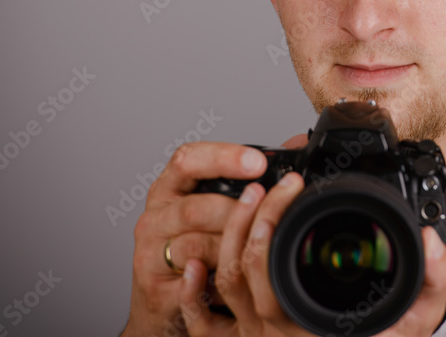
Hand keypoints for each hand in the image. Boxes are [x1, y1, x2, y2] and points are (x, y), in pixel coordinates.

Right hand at [119, 141, 267, 336]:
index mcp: (170, 188)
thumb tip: (296, 144)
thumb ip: (248, 178)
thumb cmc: (195, 246)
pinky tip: (232, 278)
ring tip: (251, 251)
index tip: (258, 163)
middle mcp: (156, 216)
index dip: (223, 158)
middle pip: (195, 208)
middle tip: (267, 216)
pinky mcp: (155, 287)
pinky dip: (217, 281)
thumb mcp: (217, 206)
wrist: (164, 301)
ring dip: (231, 249)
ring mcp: (150, 252)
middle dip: (237, 213)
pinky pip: (193, 282)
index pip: (187, 160)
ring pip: (196, 245)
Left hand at [178, 171, 445, 336]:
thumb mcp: (423, 314)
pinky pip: (207, 325)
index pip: (273, 268)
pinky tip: (196, 264)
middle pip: (242, 269)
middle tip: (276, 183)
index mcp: (314, 322)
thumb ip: (436, 276)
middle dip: (252, 216)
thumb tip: (430, 240)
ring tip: (250, 198)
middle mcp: (281, 331)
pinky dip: (194, 294)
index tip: (293, 184)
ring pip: (226, 284)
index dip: (273, 220)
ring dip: (229, 236)